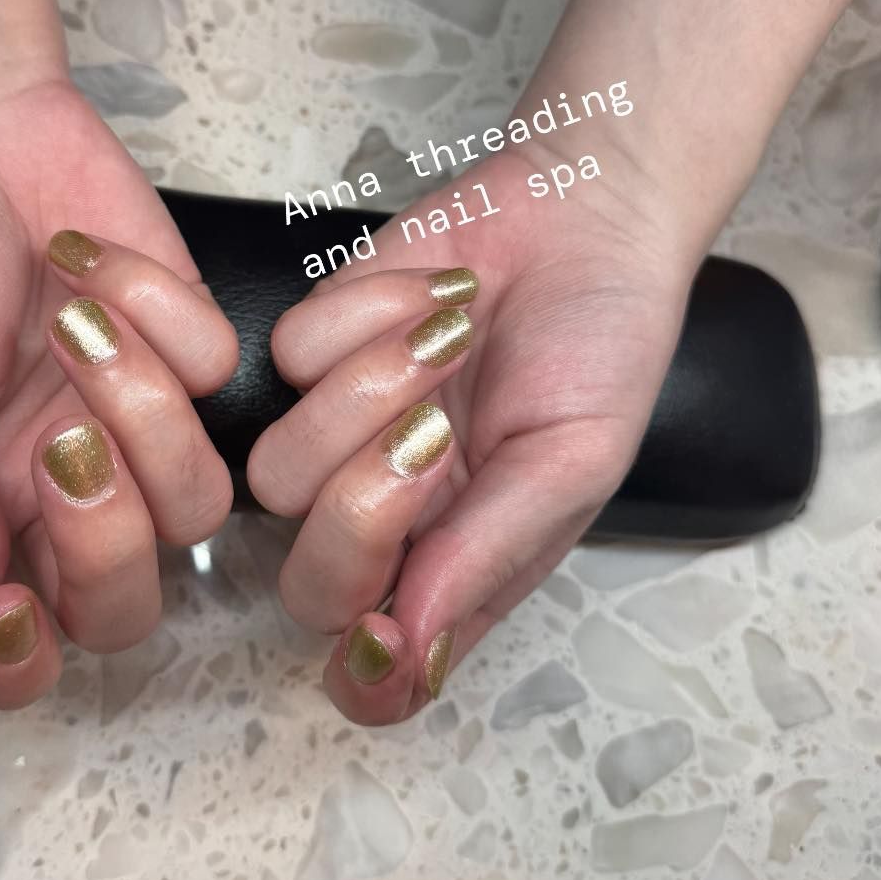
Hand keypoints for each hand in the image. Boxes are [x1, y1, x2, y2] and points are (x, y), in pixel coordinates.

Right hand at [0, 79, 237, 706]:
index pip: (13, 648)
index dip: (24, 659)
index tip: (13, 610)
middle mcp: (57, 492)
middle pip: (127, 601)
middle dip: (107, 537)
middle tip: (62, 443)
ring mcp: (136, 426)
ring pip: (197, 501)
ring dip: (142, 407)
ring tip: (74, 319)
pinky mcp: (191, 354)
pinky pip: (217, 375)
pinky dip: (161, 313)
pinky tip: (91, 261)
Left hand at [248, 145, 691, 723]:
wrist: (583, 211)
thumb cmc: (602, 346)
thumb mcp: (574, 460)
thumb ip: (488, 556)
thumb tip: (410, 655)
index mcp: (459, 565)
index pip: (378, 666)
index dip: (365, 669)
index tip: (382, 626)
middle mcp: (389, 516)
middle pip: (309, 583)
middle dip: (363, 511)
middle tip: (435, 437)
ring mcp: (340, 432)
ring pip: (279, 470)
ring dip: (371, 391)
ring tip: (449, 340)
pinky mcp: (313, 346)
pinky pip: (288, 356)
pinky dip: (367, 314)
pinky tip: (433, 295)